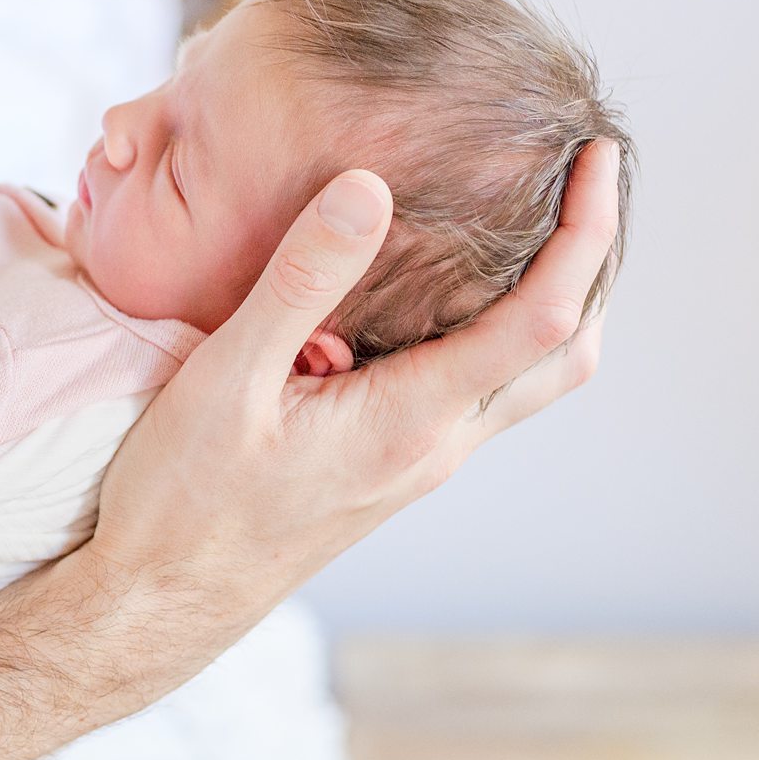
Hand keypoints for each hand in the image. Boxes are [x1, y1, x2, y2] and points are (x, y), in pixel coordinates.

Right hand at [80, 142, 620, 708]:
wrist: (161, 600)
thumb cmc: (184, 500)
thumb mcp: (227, 378)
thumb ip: (300, 281)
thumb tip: (368, 187)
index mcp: (413, 421)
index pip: (543, 320)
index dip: (586, 233)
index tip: (596, 159)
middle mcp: (435, 446)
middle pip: (564, 356)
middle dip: (594, 265)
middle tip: (584, 180)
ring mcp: (416, 461)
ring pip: (524, 379)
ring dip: (554, 301)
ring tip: (530, 220)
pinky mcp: (388, 464)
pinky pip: (472, 390)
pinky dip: (493, 330)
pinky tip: (443, 290)